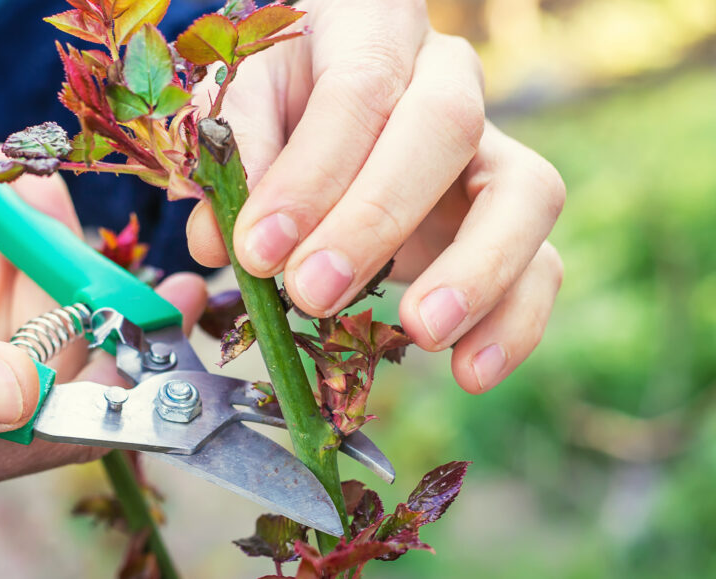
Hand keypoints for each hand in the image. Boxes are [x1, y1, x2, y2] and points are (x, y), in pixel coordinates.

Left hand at [186, 0, 563, 392]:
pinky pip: (544, 261)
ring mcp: (493, 145)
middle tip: (313, 291)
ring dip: (476, 271)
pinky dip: (515, 322)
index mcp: (372, 28)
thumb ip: (232, 162)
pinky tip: (470, 371)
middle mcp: (446, 75)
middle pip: (445, 128)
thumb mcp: (241, 110)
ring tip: (420, 333)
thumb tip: (222, 239)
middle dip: (376, 220)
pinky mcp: (511, 214)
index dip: (310, 175)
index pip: (356, 91)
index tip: (259, 250)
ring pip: (527, 192)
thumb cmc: (283, 102)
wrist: (329, 107)